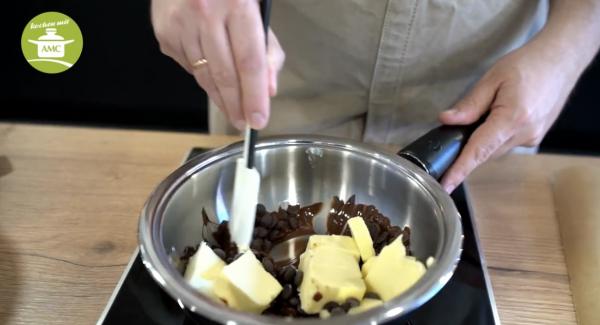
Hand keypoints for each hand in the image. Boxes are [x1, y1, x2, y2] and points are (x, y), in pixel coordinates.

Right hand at [151, 0, 284, 129]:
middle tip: (244, 123)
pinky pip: (188, 66)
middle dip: (236, 105)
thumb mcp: (257, 9)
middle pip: (224, 74)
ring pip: (204, 75)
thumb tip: (268, 88)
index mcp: (236, 3)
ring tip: (232, 111)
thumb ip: (268, 48)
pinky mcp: (164, 32)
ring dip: (220, 98)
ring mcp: (180, 24)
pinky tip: (212, 76)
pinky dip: (203, 75)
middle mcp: (205, 13)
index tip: (259, 118)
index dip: (255, 95)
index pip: (249, 61)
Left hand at [438, 41, 578, 192]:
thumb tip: (447, 121)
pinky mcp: (535, 137)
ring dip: (482, 140)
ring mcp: (532, 138)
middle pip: (485, 153)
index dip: (460, 169)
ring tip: (485, 114)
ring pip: (495, 150)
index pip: (479, 151)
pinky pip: (506, 144)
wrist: (561, 60)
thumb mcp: (492, 78)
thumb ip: (470, 104)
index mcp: (512, 118)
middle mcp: (525, 134)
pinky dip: (495, 136)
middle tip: (455, 131)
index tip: (446, 185)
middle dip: (467, 147)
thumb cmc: (528, 64)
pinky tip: (497, 117)